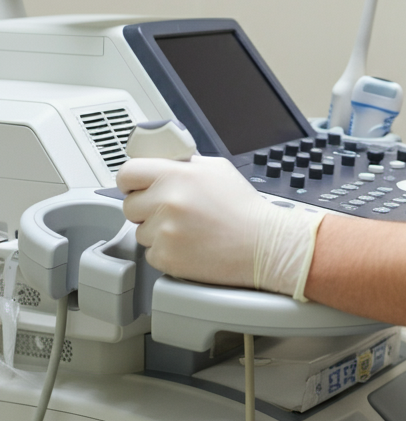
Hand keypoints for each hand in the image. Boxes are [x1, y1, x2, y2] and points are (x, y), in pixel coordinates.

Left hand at [117, 155, 324, 299]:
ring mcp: (165, 231)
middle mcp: (168, 201)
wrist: (261, 244)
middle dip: (145, 208)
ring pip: (140, 231)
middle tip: (169, 210)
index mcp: (178, 175)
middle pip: (129, 204)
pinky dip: (166, 251)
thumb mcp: (217, 169)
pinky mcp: (166, 257)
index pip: (128, 172)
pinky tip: (189, 244)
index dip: (130, 180)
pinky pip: (150, 253)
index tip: (135, 186)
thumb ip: (184, 164)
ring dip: (157, 231)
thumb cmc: (243, 208)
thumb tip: (161, 163)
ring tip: (187, 228)